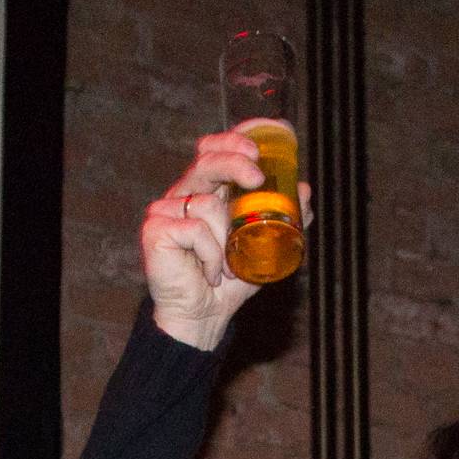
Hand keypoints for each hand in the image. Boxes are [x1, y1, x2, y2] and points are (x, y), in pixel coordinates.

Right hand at [140, 124, 313, 351]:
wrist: (203, 318)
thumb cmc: (228, 283)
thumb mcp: (263, 248)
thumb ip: (283, 220)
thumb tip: (303, 191)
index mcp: (205, 190)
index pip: (213, 150)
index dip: (232, 140)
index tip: (257, 150)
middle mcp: (183, 195)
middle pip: (206, 160)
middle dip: (234, 162)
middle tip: (257, 177)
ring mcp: (165, 211)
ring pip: (207, 203)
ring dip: (226, 239)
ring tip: (228, 267)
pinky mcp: (155, 230)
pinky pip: (195, 229)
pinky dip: (211, 255)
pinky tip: (210, 274)